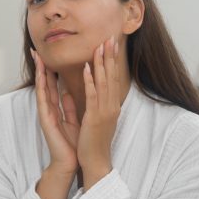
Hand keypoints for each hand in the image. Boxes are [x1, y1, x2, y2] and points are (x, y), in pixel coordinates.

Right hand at [31, 49, 79, 198]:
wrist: (71, 161)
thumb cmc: (72, 142)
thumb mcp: (73, 120)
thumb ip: (69, 106)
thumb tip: (68, 92)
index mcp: (57, 108)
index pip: (53, 84)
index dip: (51, 69)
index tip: (48, 54)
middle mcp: (49, 108)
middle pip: (45, 83)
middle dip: (41, 66)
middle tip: (36, 50)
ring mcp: (46, 113)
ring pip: (42, 88)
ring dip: (39, 73)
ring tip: (37, 57)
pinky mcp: (46, 119)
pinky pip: (44, 99)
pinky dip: (43, 86)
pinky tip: (42, 76)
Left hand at [78, 36, 120, 189]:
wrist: (95, 162)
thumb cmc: (92, 142)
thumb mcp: (92, 119)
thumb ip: (90, 103)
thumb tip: (86, 92)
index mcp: (111, 106)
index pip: (112, 78)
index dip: (112, 61)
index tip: (111, 45)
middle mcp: (111, 106)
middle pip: (111, 76)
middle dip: (110, 56)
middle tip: (111, 37)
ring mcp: (105, 111)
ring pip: (103, 82)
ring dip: (102, 62)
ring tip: (100, 45)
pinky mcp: (95, 117)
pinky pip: (93, 95)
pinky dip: (91, 80)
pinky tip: (88, 67)